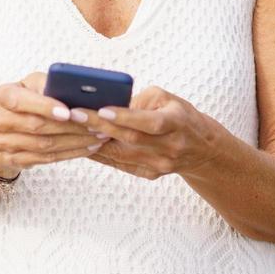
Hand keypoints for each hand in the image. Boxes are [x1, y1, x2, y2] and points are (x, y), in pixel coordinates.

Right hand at [0, 72, 106, 177]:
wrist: (7, 126)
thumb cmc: (28, 98)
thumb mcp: (34, 84)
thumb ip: (50, 84)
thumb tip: (77, 90)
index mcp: (1, 95)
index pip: (19, 101)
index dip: (44, 107)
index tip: (69, 111)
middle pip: (35, 126)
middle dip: (69, 126)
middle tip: (96, 123)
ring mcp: (2, 143)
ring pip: (44, 145)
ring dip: (75, 141)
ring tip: (98, 136)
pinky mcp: (13, 160)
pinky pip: (46, 159)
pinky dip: (70, 153)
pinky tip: (88, 147)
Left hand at [78, 85, 218, 180]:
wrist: (202, 149)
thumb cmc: (178, 115)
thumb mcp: (165, 99)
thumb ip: (137, 100)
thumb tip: (103, 102)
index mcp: (176, 122)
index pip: (149, 122)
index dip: (125, 117)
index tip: (101, 110)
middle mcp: (170, 146)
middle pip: (131, 139)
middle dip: (100, 126)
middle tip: (74, 115)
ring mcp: (161, 164)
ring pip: (122, 155)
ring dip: (95, 142)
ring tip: (73, 129)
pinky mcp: (151, 174)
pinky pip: (121, 165)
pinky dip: (101, 155)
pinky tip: (82, 144)